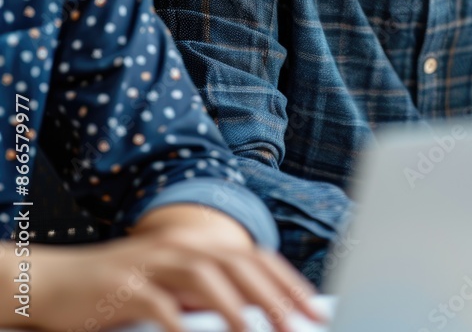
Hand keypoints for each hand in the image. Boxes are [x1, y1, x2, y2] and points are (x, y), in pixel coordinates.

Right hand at [0, 210, 320, 331]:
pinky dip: (177, 318)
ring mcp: (150, 263)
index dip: (287, 282)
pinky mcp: (122, 286)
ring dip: (232, 304)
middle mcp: (179, 247)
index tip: (314, 310)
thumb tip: (261, 313)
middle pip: (236, 263)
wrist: (59, 281)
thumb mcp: (174, 288)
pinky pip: (156, 301)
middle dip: (271, 294)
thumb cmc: (124, 292)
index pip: (254, 258)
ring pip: (202, 274)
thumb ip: (212, 294)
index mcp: (197, 245)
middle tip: (297, 325)